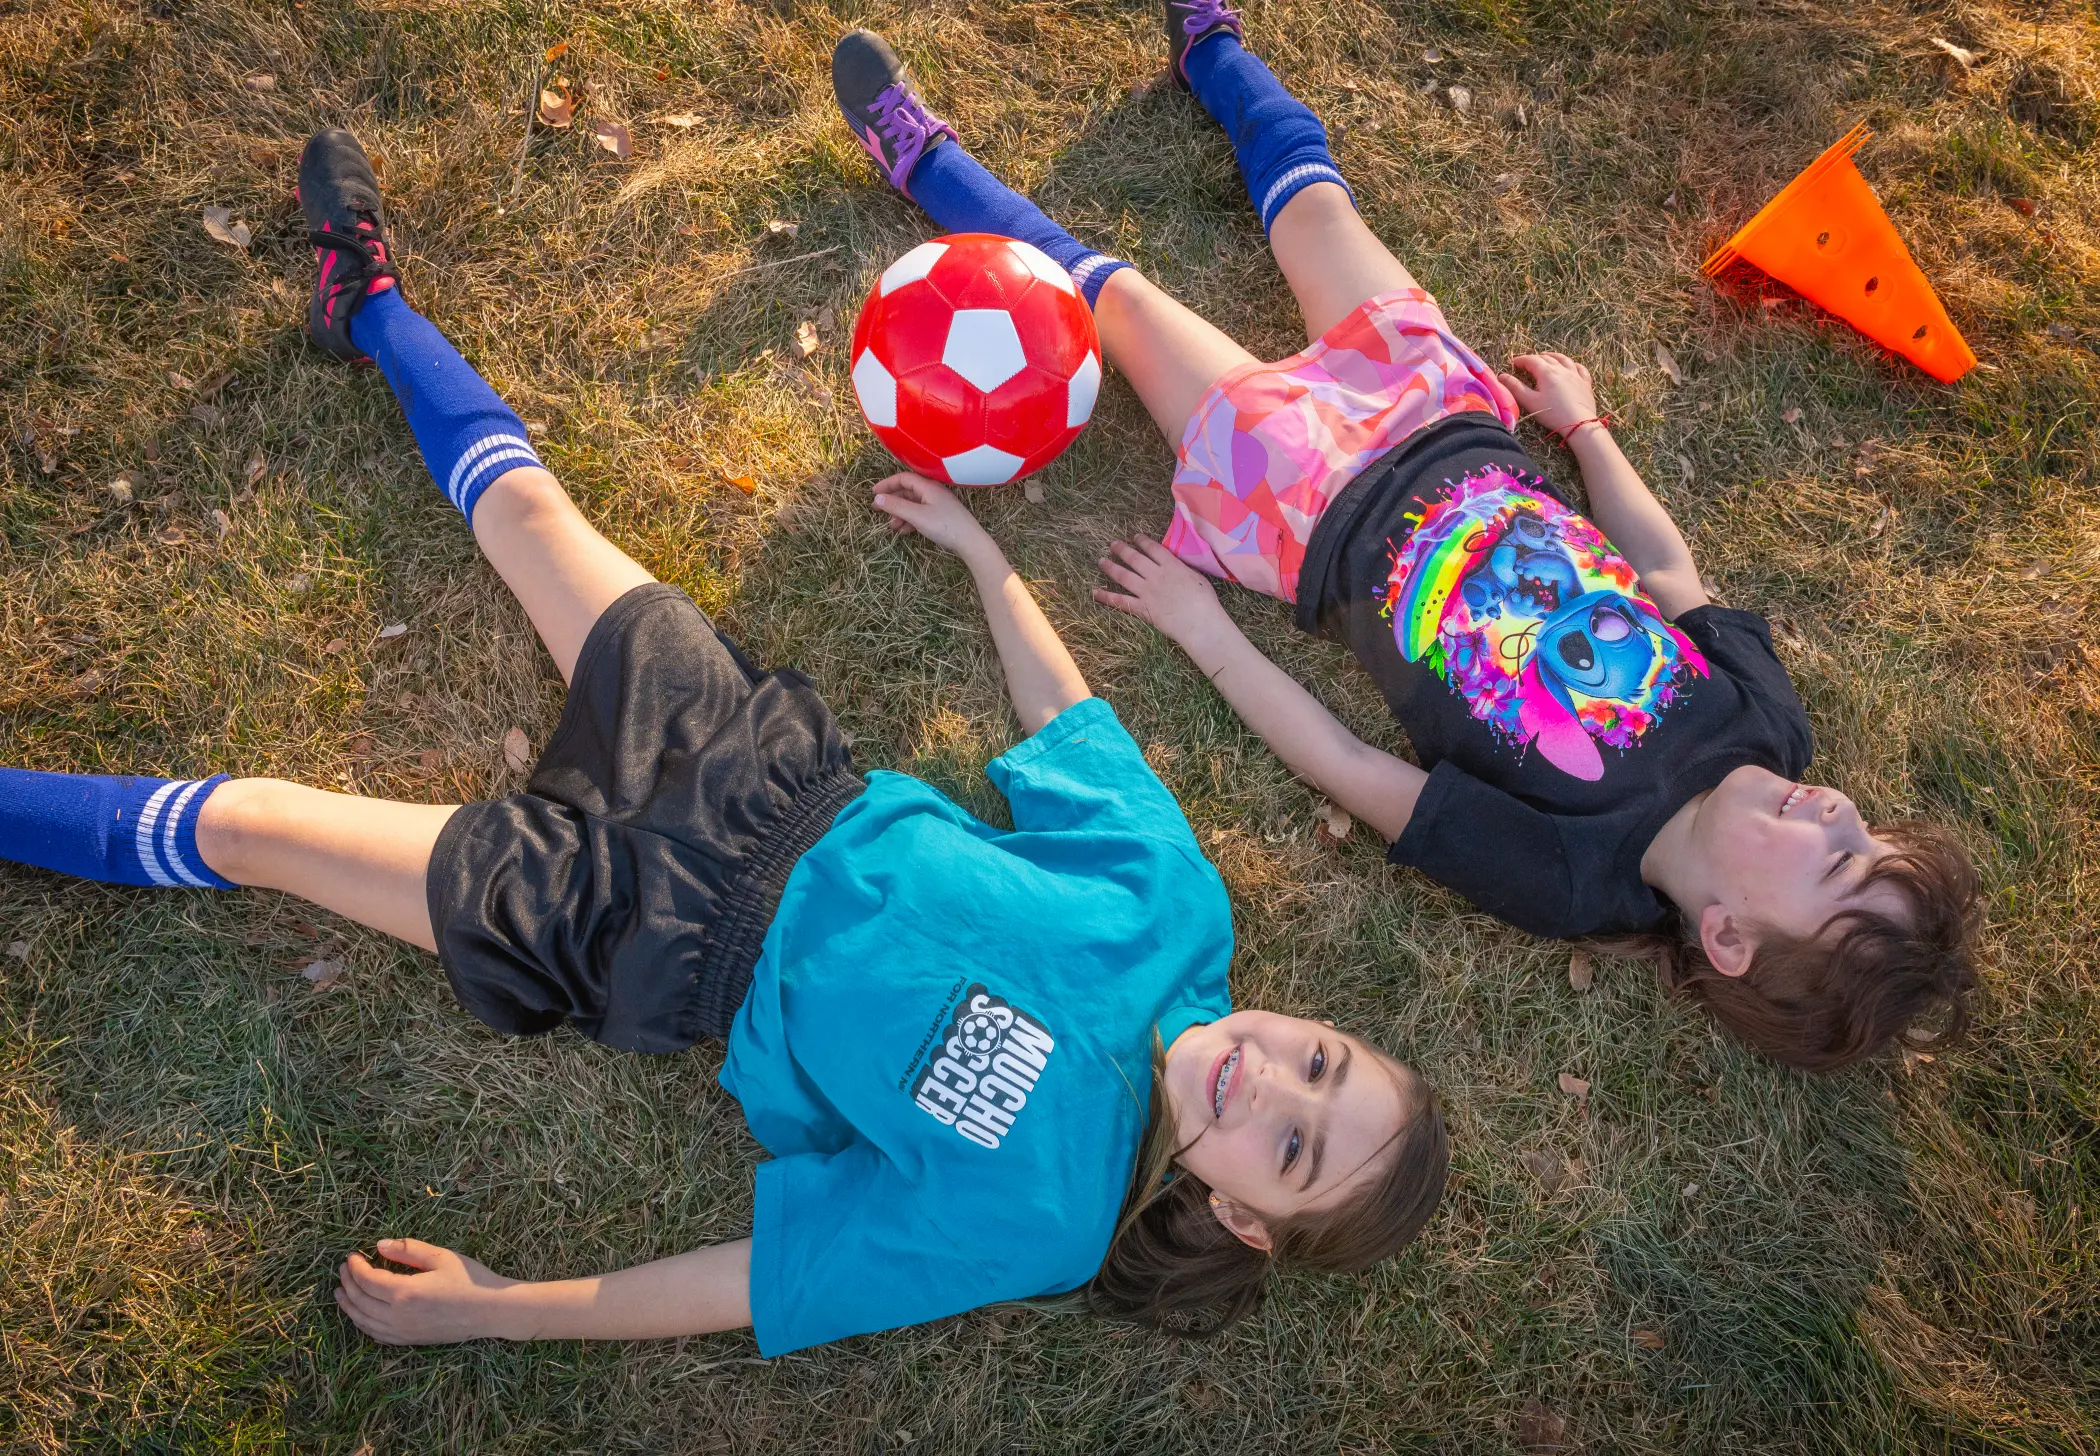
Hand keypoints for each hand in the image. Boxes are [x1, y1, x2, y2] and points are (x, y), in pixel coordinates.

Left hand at [335, 1237, 520, 1344]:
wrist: (493, 1311)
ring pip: (364, 1321)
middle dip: (348, 1283)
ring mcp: (403, 1332)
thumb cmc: (471, 1279)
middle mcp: (398, 1316)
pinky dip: (363, 1324)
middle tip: (344, 1269)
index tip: (352, 1255)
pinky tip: (360, 1315)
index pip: (367, 1279)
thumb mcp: (441, 1257)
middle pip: (360, 1301)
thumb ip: (408, 1250)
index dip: (355, 1266)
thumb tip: (379, 1245)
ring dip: (349, 1306)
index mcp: (405, 1292)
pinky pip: (376, 1335)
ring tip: (340, 1293)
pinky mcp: (410, 1340)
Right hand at [871, 471, 996, 559]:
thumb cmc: (944, 525)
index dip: (887, 484)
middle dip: (891, 501)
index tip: (873, 493)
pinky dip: (910, 521)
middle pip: (907, 492)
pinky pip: (920, 514)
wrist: (970, 541)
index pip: (903, 479)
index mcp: (928, 486)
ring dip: (900, 514)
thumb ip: (897, 506)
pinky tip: (904, 531)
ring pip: (913, 505)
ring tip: (891, 526)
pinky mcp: (941, 516)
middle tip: (876, 510)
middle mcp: (932, 492)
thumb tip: (877, 498)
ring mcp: (937, 504)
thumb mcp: (917, 516)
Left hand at [1093, 536, 1231, 649]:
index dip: (1142, 541)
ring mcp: (1146, 591)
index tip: (1135, 537)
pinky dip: (1106, 596)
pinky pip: (1120, 601)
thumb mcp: (1197, 576)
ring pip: (1124, 576)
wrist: (1199, 621)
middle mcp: (1155, 575)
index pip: (1153, 548)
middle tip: (1112, 544)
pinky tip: (1095, 592)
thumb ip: (1182, 568)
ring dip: (1110, 567)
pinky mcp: (1142, 608)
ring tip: (1101, 561)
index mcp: (1171, 565)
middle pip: (1135, 558)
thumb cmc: (1205, 600)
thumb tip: (1176, 565)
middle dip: (1122, 549)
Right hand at [1498, 353, 1600, 439]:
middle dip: (1535, 358)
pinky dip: (1572, 364)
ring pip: (1563, 359)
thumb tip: (1502, 376)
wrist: (1579, 423)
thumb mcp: (1530, 401)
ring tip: (1547, 357)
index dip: (1521, 360)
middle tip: (1527, 363)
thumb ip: (1515, 387)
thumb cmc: (1552, 413)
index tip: (1513, 363)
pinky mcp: (1585, 383)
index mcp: (1547, 372)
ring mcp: (1576, 374)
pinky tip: (1571, 366)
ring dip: (1553, 356)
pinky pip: (1579, 368)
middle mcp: (1562, 369)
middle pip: (1547, 358)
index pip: (1531, 360)